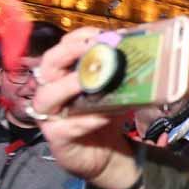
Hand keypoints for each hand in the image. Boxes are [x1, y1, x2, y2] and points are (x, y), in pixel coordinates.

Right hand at [33, 28, 140, 188]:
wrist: (105, 154)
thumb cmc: (105, 116)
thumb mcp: (115, 92)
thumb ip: (120, 74)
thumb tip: (141, 52)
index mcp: (63, 75)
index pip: (62, 48)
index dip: (77, 38)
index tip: (98, 34)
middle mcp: (51, 91)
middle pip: (47, 66)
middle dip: (67, 53)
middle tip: (90, 49)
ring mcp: (49, 116)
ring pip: (47, 97)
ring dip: (69, 85)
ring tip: (87, 81)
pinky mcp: (56, 138)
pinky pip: (64, 128)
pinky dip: (83, 121)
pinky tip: (100, 117)